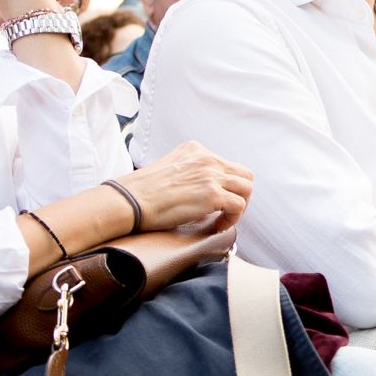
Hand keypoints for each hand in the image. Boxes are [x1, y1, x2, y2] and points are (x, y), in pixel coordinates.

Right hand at [122, 141, 254, 232]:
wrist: (129, 201)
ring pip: (247, 188)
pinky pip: (239, 206)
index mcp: (196, 150)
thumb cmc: (141, 191)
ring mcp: (211, 176)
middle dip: (239, 193)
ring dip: (240, 206)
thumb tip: (202, 192)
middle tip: (227, 210)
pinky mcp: (212, 194)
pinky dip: (233, 218)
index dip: (226, 185)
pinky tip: (218, 225)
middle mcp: (207, 159)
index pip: (226, 165)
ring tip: (224, 218)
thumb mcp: (169, 167)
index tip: (217, 200)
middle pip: (244, 175)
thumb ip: (189, 172)